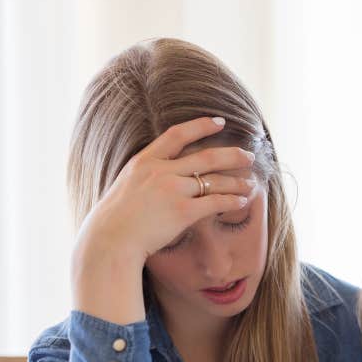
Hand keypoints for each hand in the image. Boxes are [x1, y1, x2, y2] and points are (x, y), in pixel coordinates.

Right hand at [71, 116, 256, 322]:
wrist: (109, 239)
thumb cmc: (115, 220)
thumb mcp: (126, 186)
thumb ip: (144, 178)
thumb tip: (160, 178)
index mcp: (144, 160)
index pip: (177, 134)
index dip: (201, 125)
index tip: (220, 122)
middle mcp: (161, 171)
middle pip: (205, 156)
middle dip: (231, 155)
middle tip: (248, 155)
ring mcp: (172, 190)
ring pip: (214, 180)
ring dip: (236, 181)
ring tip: (251, 183)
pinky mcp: (182, 211)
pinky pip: (214, 202)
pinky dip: (231, 200)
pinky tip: (242, 201)